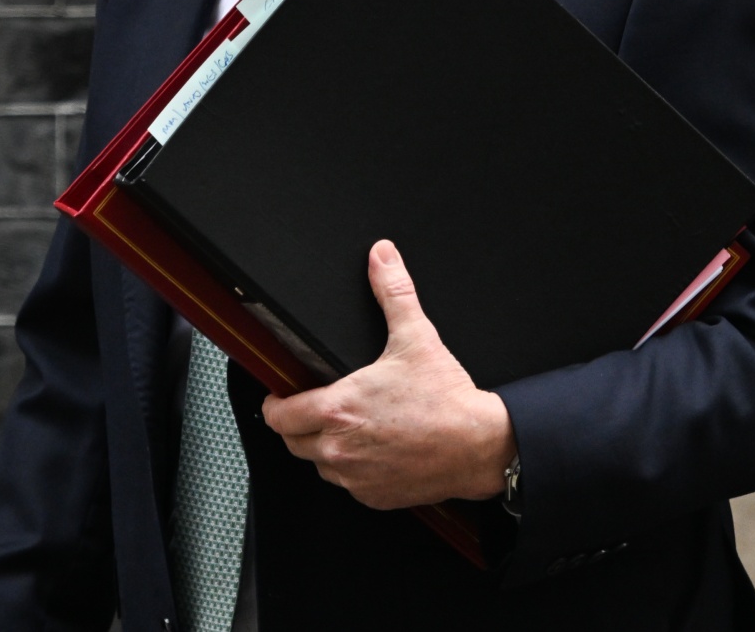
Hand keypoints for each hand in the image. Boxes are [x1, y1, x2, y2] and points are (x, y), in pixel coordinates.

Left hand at [261, 239, 517, 509]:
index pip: (278, 416)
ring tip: (347, 428)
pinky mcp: (375, 497)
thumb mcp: (416, 337)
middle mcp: (339, 448)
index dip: (275, 405)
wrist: (480, 445)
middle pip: (293, 443)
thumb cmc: (446, 399)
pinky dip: (353, 471)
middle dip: (298, 426)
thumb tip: (382, 257)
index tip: (280, 399)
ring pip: (320, 465)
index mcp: (337, 409)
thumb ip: (393, 292)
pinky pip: (348, 485)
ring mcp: (355, 478)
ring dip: (325, 449)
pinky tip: (372, 450)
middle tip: (314, 410)